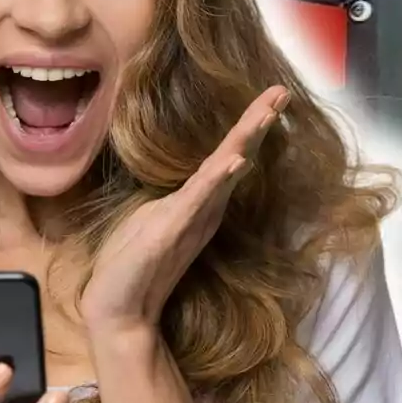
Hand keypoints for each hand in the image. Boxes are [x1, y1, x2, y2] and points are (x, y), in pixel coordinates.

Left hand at [79, 85, 289, 334]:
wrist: (119, 310)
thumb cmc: (130, 266)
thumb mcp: (150, 221)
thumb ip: (171, 203)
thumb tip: (180, 187)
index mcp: (195, 202)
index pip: (226, 157)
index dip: (246, 128)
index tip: (269, 97)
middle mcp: (201, 208)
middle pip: (235, 157)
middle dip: (257, 124)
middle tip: (282, 92)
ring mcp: (191, 218)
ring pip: (224, 172)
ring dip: (245, 141)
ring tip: (267, 114)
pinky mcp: (175, 231)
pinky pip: (200, 199)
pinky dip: (219, 179)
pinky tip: (235, 161)